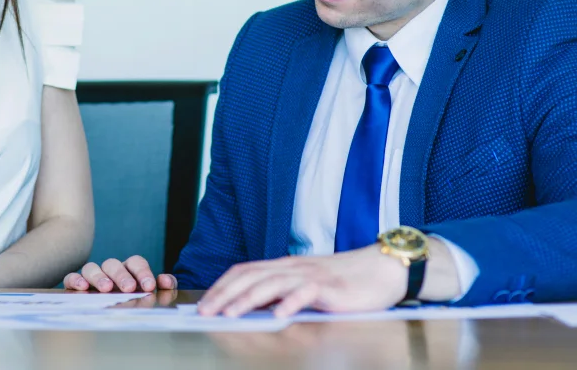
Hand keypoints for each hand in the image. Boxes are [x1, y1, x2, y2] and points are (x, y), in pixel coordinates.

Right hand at [63, 255, 176, 292]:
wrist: (121, 309)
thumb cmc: (138, 299)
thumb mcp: (153, 292)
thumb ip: (164, 285)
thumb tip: (166, 281)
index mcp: (129, 269)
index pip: (135, 262)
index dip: (142, 272)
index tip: (149, 285)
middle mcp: (110, 270)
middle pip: (113, 263)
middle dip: (121, 275)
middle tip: (129, 288)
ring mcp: (93, 277)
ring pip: (91, 267)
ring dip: (99, 277)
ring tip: (106, 289)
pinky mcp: (77, 285)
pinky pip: (71, 277)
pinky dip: (75, 279)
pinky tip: (82, 288)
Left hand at [198, 245, 407, 317]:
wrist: (380, 270)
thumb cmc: (343, 282)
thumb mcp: (305, 285)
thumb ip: (281, 292)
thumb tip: (253, 308)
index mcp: (283, 266)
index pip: (244, 271)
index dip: (222, 286)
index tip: (204, 303)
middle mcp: (293, 267)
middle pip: (251, 276)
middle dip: (225, 294)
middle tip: (206, 311)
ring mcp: (310, 275)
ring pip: (272, 283)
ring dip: (249, 299)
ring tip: (231, 314)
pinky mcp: (330, 287)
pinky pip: (307, 293)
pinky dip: (291, 303)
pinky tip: (279, 316)